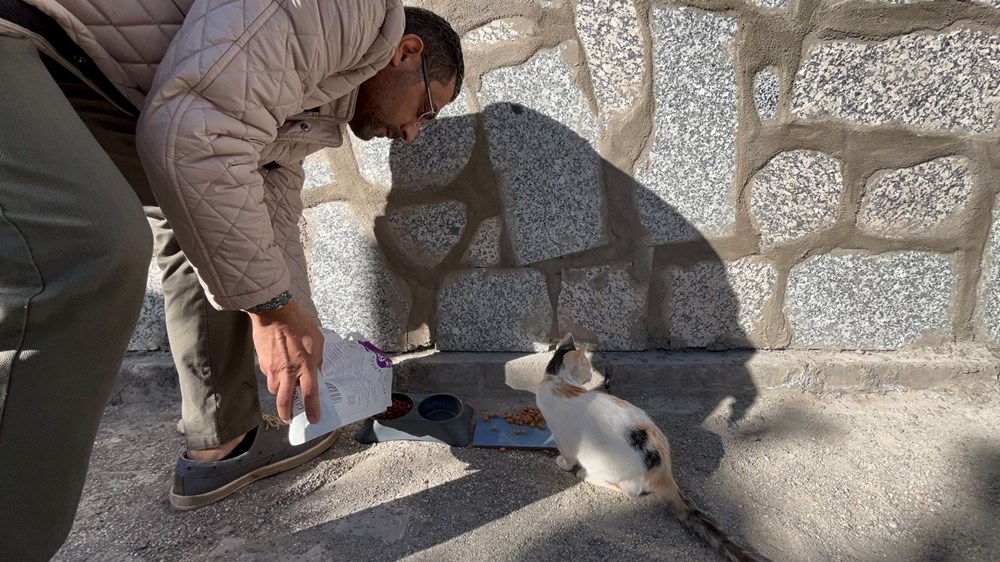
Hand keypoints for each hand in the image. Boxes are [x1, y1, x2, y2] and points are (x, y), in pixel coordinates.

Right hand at [248, 299, 323, 423]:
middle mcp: (288, 372)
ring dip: (279, 394)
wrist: (274, 314)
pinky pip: (268, 376)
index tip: (313, 420)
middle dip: (286, 414)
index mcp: (305, 367)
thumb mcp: (317, 341)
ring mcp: (273, 369)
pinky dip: (273, 378)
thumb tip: (317, 371)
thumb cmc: (299, 324)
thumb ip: (318, 359)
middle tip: (288, 419)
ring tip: (284, 393)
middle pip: (284, 401)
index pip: (309, 395)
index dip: (312, 410)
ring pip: (274, 390)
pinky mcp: (263, 363)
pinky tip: (278, 370)